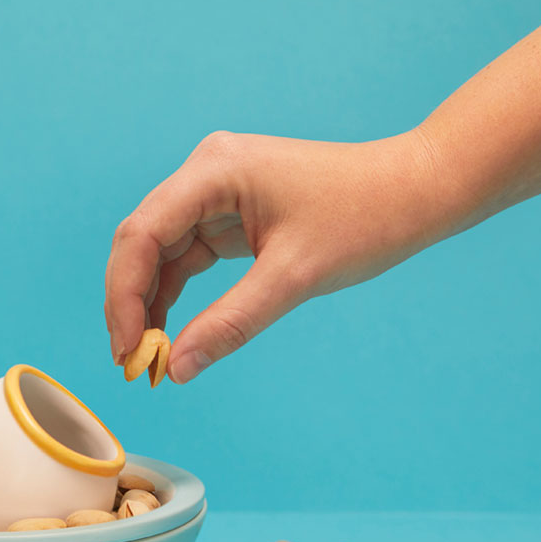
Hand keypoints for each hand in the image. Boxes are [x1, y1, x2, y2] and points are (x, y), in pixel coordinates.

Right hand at [104, 129, 446, 382]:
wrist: (417, 190)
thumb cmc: (366, 217)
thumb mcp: (294, 277)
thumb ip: (230, 323)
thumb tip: (176, 370)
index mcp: (214, 171)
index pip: (142, 235)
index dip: (123, 296)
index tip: (127, 351)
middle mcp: (205, 173)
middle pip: (141, 242)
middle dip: (129, 303)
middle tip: (129, 362)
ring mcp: (214, 192)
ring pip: (157, 252)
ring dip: (148, 303)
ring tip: (146, 357)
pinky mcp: (227, 213)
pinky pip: (184, 256)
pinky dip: (173, 295)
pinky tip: (169, 333)